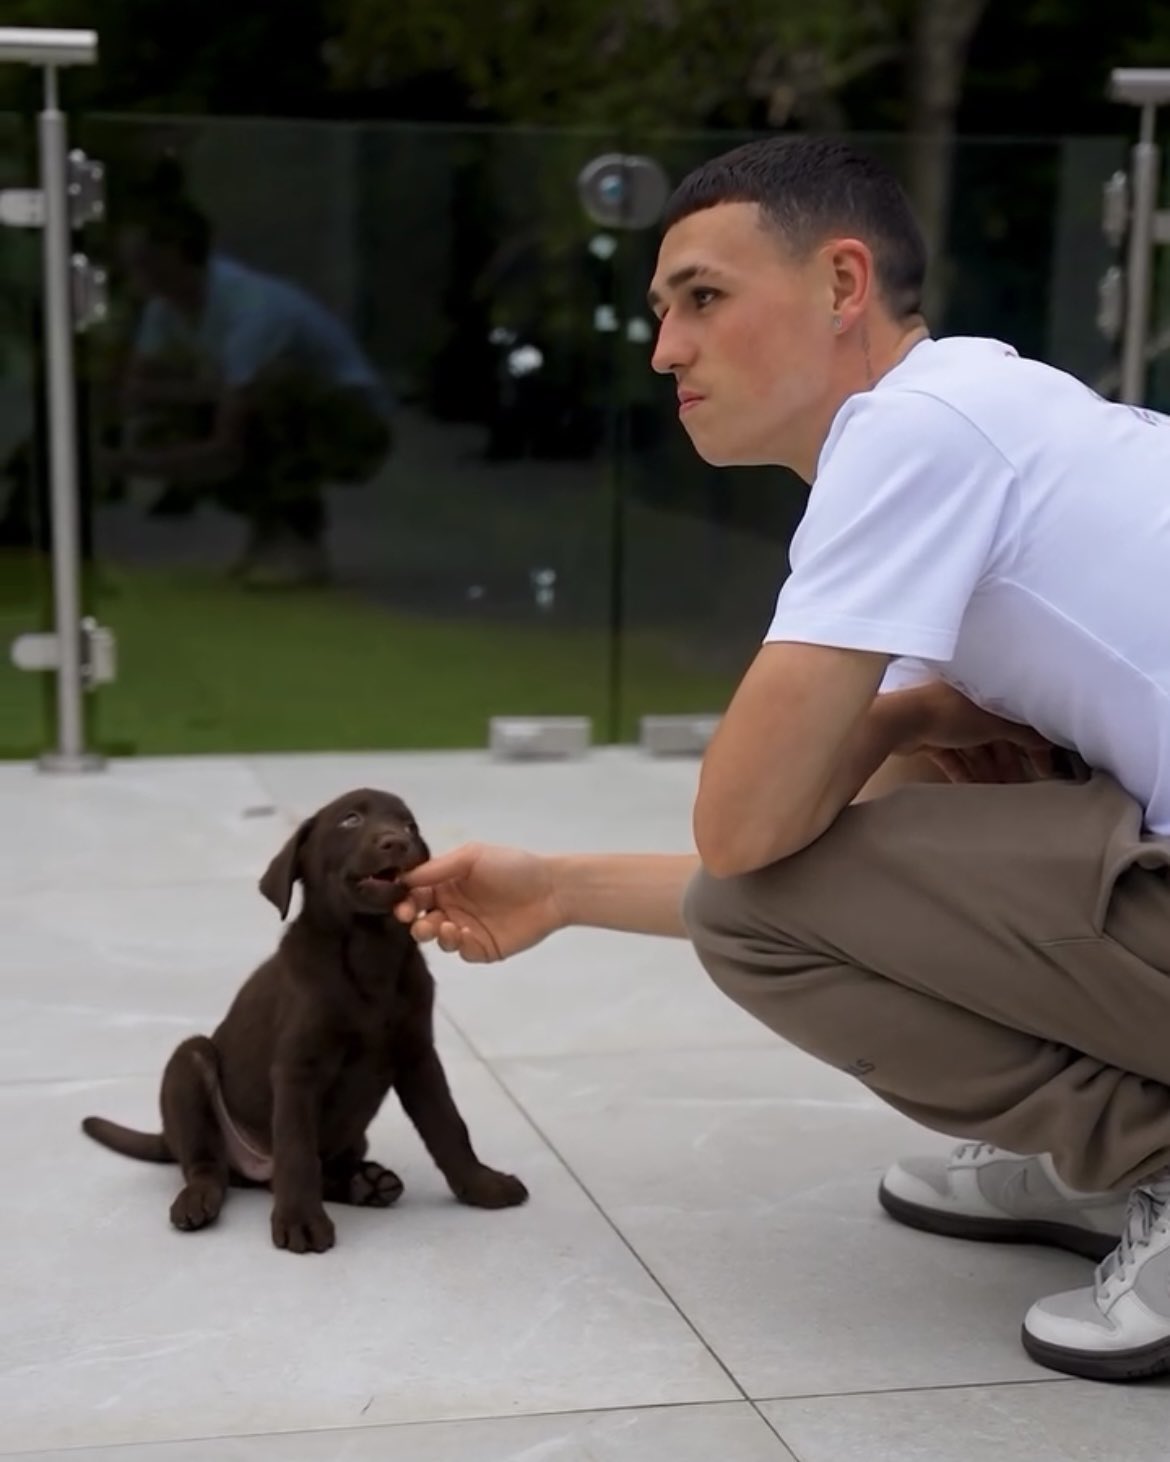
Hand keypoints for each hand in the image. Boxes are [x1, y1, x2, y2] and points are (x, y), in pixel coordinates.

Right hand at [393, 843, 565, 962]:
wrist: (551, 890)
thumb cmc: (511, 867)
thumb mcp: (472, 856)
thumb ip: (438, 867)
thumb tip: (404, 878)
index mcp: (448, 883)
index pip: (416, 894)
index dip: (405, 899)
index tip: (401, 904)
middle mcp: (453, 907)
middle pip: (421, 919)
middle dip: (414, 921)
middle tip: (416, 919)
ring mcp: (467, 930)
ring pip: (438, 939)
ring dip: (434, 933)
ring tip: (445, 926)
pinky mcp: (482, 949)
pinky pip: (462, 952)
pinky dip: (458, 945)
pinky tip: (464, 934)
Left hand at [893, 681, 1056, 782]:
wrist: (899, 722)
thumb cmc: (947, 713)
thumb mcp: (992, 722)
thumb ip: (1021, 732)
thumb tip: (1049, 740)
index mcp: (985, 693)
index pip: (1018, 720)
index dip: (1034, 744)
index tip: (1046, 768)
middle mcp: (967, 705)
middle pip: (996, 738)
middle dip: (1010, 763)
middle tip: (1025, 787)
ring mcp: (946, 723)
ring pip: (975, 751)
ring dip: (989, 772)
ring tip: (1003, 795)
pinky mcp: (929, 740)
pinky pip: (953, 759)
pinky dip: (964, 773)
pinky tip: (975, 791)